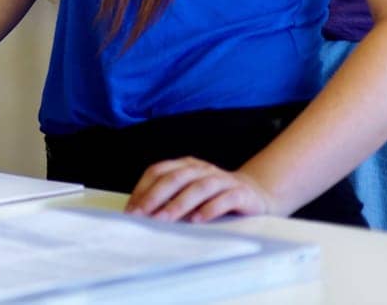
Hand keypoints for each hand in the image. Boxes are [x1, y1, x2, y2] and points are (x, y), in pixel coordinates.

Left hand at [126, 158, 275, 222]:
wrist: (255, 194)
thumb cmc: (214, 197)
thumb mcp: (189, 193)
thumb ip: (169, 198)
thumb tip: (140, 214)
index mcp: (185, 165)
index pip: (158, 171)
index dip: (142, 189)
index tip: (131, 210)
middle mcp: (202, 169)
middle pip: (175, 178)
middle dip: (155, 197)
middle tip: (142, 215)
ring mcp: (222, 179)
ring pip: (198, 188)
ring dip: (179, 204)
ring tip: (165, 219)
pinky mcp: (241, 193)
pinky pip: (225, 199)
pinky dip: (210, 209)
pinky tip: (197, 220)